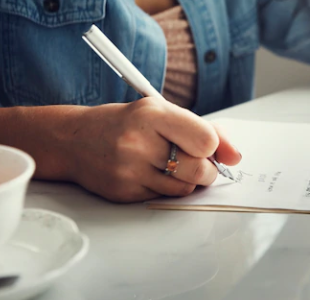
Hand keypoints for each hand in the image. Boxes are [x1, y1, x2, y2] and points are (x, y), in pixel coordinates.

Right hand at [66, 98, 240, 202]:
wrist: (74, 140)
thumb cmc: (126, 123)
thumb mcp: (162, 112)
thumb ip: (203, 129)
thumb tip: (235, 156)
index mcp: (152, 114)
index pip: (204, 139)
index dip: (213, 146)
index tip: (208, 146)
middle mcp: (138, 142)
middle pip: (198, 170)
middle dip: (208, 170)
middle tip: (201, 163)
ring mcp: (128, 170)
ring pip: (185, 188)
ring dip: (189, 180)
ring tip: (174, 165)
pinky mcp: (123, 192)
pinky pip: (164, 197)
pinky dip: (167, 188)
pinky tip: (153, 173)